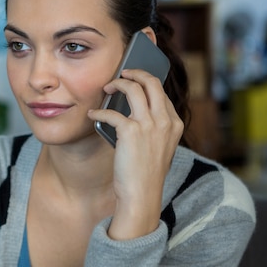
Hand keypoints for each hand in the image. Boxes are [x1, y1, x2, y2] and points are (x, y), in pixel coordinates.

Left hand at [88, 69, 183, 239]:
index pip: (162, 93)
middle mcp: (165, 121)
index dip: (147, 84)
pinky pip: (111, 112)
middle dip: (136, 72)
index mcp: (175, 124)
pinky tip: (92, 115)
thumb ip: (154, 128)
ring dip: (118, 83)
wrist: (141, 194)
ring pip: (134, 88)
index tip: (136, 81)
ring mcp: (149, 124)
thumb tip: (134, 110)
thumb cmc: (146, 173)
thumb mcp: (159, 147)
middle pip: (152, 82)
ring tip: (107, 87)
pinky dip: (98, 112)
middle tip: (123, 73)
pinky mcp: (130, 131)